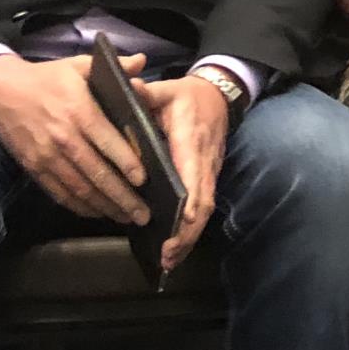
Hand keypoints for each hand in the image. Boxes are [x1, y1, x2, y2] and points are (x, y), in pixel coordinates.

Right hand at [0, 53, 149, 222]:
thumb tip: (142, 61)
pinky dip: (79, 206)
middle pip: (97, 173)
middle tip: (143, 214)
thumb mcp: (79, 65)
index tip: (144, 180)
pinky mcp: (34, 168)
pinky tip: (97, 212)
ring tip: (126, 217)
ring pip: (80, 188)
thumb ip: (115, 66)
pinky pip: (60, 192)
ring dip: (104, 206)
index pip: (108, 142)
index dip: (127, 163)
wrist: (0, 91)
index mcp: (79, 111)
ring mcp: (47, 157)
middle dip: (122, 196)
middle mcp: (64, 138)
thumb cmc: (47, 78)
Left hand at [131, 74, 230, 271]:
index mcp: (190, 139)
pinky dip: (191, 230)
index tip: (183, 218)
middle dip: (188, 230)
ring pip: (205, 209)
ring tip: (170, 261)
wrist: (218, 96)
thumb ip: (147, 92)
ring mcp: (209, 172)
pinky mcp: (208, 179)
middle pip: (203, 201)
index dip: (191, 196)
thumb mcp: (167, 89)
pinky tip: (176, 249)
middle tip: (169, 255)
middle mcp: (204, 160)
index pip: (193, 171)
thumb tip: (130, 88)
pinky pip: (203, 208)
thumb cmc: (187, 95)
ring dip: (190, 236)